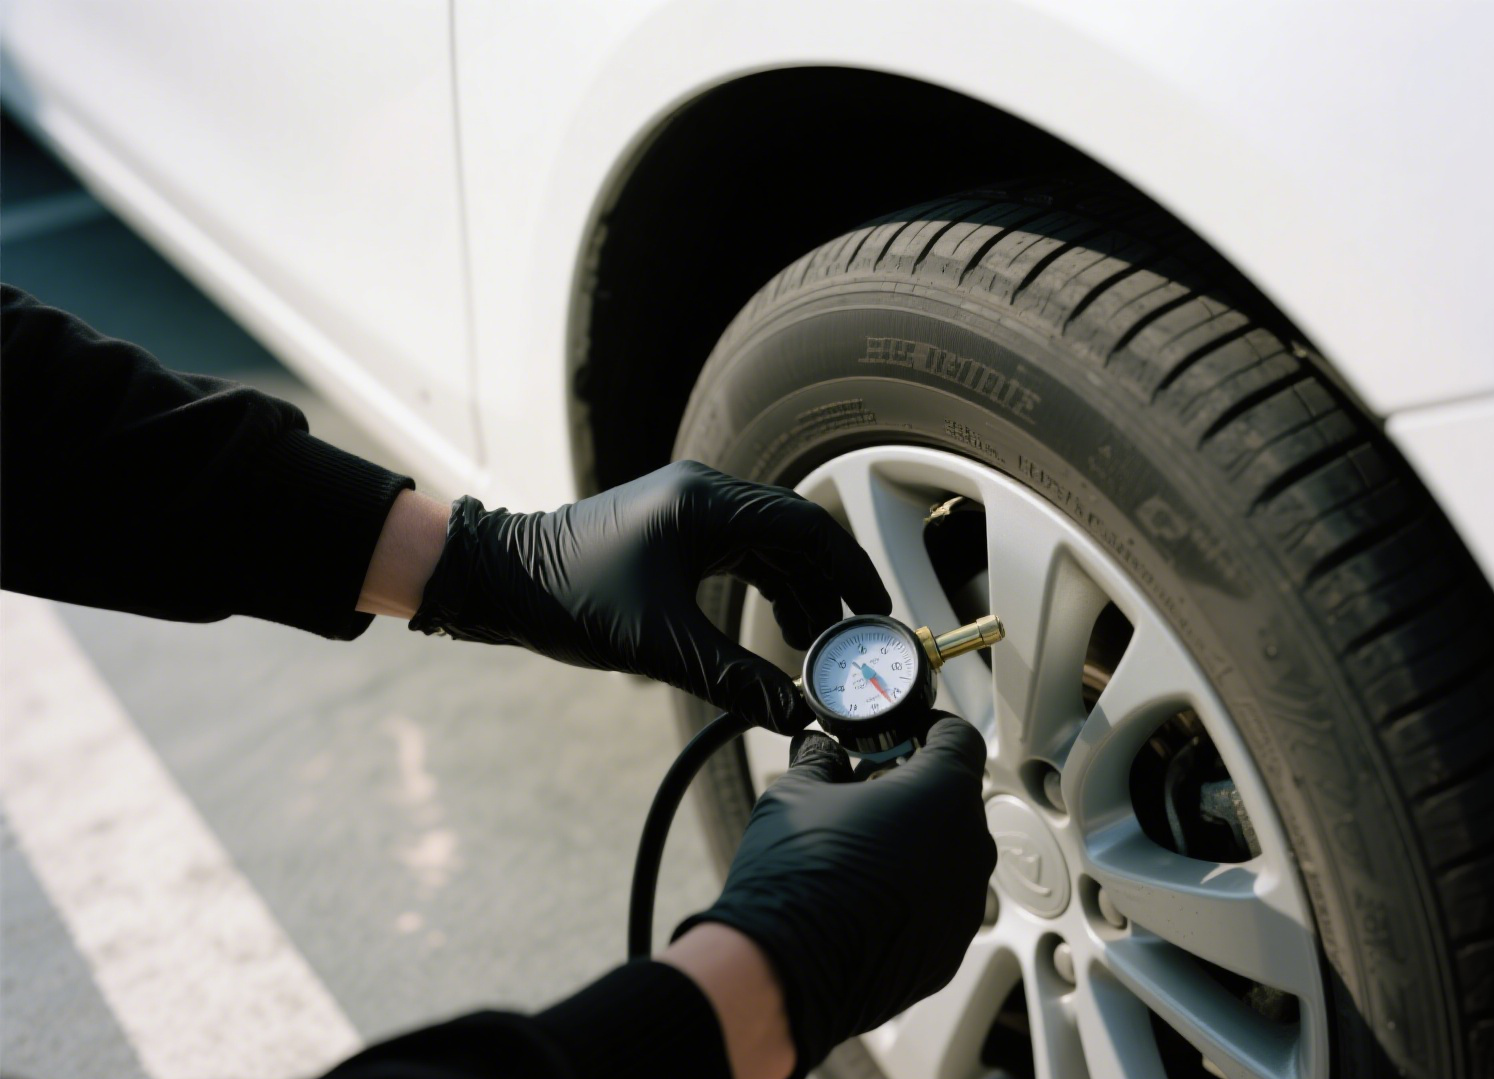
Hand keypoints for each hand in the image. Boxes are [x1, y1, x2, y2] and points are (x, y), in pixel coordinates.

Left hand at [408, 461, 889, 732]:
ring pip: (770, 545)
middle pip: (795, 533)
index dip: (849, 568)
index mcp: (707, 504)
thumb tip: (793, 715)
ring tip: (813, 643)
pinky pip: (742, 552)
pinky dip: (766, 586)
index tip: (875, 607)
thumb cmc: (569, 598)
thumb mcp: (661, 645)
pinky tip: (777, 625)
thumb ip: (734, 680)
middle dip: (827, 585)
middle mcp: (704, 495)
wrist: (500, 580)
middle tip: (850, 636)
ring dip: (798, 590)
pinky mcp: (676, 530)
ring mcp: (689, 510)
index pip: (806, 526)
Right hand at [675, 714, 995, 1072]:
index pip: (960, 738)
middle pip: (956, 799)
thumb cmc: (796, 879)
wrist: (785, 970)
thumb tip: (819, 752)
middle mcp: (968, 848)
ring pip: (950, 856)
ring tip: (861, 851)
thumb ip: (820, 762)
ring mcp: (964, 905)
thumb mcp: (796, 794)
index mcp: (941, 794)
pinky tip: (865, 898)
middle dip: (916, 789)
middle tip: (867, 794)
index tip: (906, 736)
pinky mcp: (949, 951)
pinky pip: (940, 906)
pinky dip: (913, 895)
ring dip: (917, 845)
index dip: (930, 729)